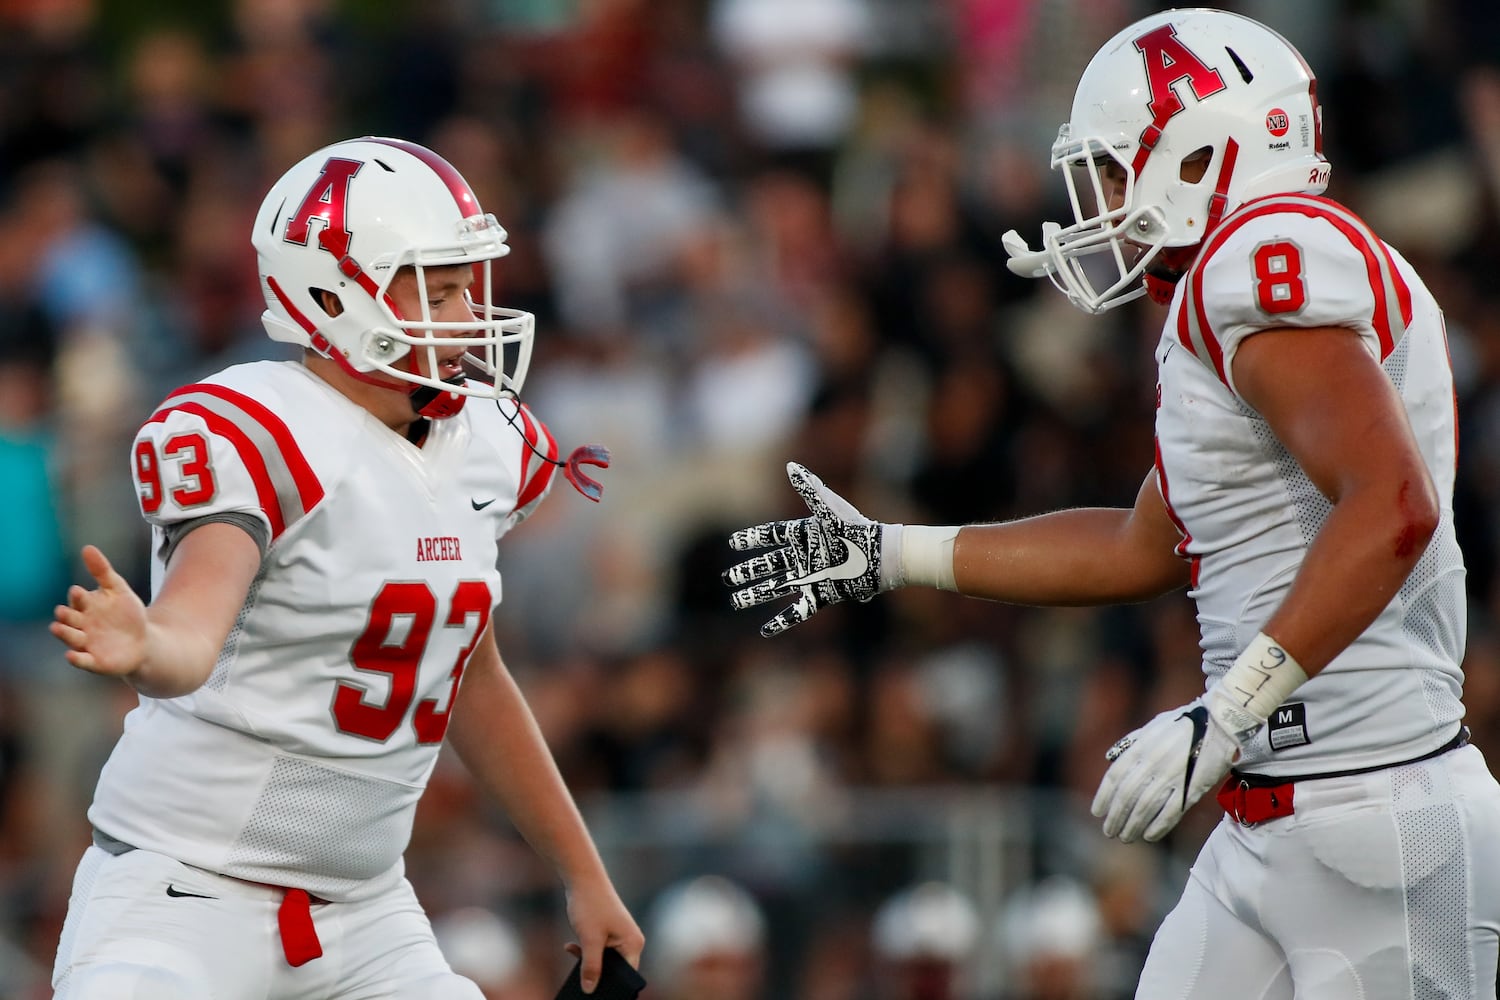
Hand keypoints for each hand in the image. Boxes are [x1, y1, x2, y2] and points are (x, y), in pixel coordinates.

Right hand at [49, 545, 147, 678]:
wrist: (144, 642)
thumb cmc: (127, 614)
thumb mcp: (119, 590)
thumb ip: (102, 571)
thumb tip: (87, 548)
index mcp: (86, 607)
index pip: (77, 600)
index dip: (77, 597)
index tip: (79, 592)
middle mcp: (82, 625)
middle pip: (69, 619)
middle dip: (65, 615)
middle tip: (65, 612)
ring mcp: (86, 643)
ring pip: (70, 638)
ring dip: (64, 633)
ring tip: (57, 627)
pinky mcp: (94, 661)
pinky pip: (82, 661)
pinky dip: (76, 658)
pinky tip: (71, 655)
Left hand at [563, 876, 644, 993]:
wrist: (582, 878)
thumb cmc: (591, 905)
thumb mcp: (589, 940)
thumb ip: (591, 967)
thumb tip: (589, 990)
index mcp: (633, 944)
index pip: (627, 976)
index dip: (612, 986)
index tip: (595, 992)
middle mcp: (630, 941)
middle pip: (615, 970)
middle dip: (597, 975)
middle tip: (580, 981)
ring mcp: (619, 936)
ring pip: (604, 960)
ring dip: (588, 961)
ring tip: (573, 956)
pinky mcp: (608, 932)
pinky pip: (597, 950)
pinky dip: (584, 950)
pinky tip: (570, 946)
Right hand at [724, 462, 884, 636]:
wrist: (882, 557)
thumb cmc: (858, 530)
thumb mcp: (831, 509)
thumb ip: (811, 489)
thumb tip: (791, 466)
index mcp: (804, 535)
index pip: (771, 536)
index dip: (752, 539)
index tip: (733, 542)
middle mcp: (804, 557)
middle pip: (768, 565)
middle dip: (747, 571)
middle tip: (728, 577)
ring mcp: (811, 577)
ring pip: (776, 588)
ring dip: (756, 594)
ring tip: (737, 600)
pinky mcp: (822, 595)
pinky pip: (796, 611)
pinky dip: (781, 622)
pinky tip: (765, 631)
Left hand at [1090, 687, 1243, 842]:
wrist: (1220, 724)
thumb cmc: (1184, 723)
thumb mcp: (1152, 726)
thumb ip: (1131, 742)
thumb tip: (1110, 757)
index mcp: (1140, 747)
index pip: (1114, 777)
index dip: (1103, 797)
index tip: (1097, 812)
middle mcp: (1152, 764)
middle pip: (1127, 797)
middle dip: (1116, 817)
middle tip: (1109, 831)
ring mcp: (1171, 777)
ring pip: (1145, 809)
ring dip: (1132, 826)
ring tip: (1126, 837)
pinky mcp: (1191, 789)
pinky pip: (1170, 813)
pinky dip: (1158, 827)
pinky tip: (1149, 836)